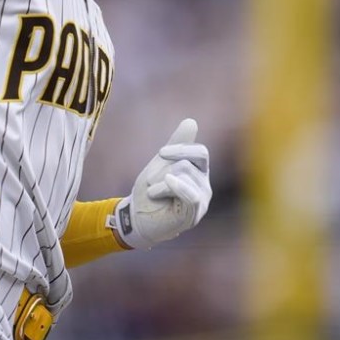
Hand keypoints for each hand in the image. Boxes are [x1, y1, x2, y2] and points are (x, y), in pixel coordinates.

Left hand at [112, 119, 210, 249]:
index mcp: (199, 172)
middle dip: (164, 168)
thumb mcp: (161, 163)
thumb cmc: (149, 190)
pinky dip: (177, 186)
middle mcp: (204, 185)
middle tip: (152, 182)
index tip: (161, 153)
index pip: (200, 152)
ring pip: (185, 176)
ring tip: (154, 193)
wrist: (135, 217)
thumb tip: (191, 121)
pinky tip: (167, 184)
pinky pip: (191, 195)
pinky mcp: (194, 214)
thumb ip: (177, 144)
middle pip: (188, 163)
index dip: (181, 149)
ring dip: (161, 183)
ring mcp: (201, 201)